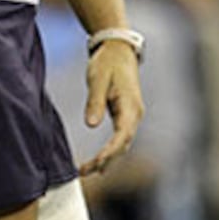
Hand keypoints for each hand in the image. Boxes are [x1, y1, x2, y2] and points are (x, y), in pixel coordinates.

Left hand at [79, 41, 144, 176]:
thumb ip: (95, 101)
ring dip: (107, 158)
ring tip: (86, 170)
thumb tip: (91, 125)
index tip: (96, 164)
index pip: (122, 136)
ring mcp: (132, 115)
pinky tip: (98, 159)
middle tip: (84, 171)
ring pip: (122, 143)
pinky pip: (120, 137)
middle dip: (106, 161)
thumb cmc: (107, 62)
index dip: (110, 153)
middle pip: (123, 145)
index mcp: (130, 106)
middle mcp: (135, 114)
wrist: (118, 48)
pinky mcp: (126, 114)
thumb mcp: (97, 79)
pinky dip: (110, 150)